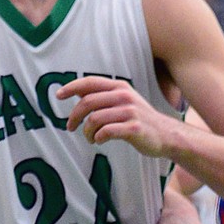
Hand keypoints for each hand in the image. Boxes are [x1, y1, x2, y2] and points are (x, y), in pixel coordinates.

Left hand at [57, 76, 173, 157]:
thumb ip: (103, 95)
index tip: (58, 95)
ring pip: (94, 119)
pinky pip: (106, 132)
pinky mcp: (133, 128)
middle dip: (74, 116)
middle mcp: (124, 96)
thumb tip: (78, 90)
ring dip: (86, 132)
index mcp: (120, 87)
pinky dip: (98, 138)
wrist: (165, 134)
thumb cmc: (139, 118)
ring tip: (90, 138)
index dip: (72, 87)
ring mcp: (129, 111)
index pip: (90, 82)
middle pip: (88, 102)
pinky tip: (100, 141)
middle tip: (70, 128)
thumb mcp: (123, 101)